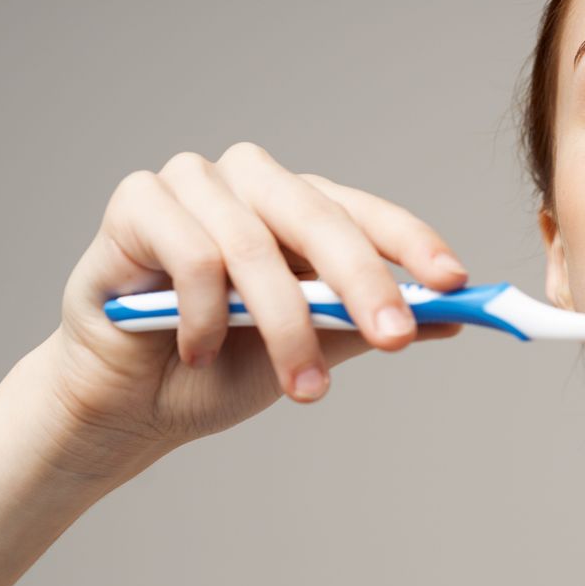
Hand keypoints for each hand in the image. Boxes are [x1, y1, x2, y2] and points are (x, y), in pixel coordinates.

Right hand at [43, 142, 468, 476]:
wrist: (129, 403)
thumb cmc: (220, 368)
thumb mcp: (310, 349)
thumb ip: (367, 325)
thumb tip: (453, 318)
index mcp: (300, 206)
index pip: (367, 212)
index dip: (413, 244)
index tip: (455, 282)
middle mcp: (252, 182)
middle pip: (320, 219)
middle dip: (364, 284)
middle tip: (395, 337)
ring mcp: (193, 182)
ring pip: (256, 247)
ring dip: (284, 327)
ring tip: (300, 388)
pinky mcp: (138, 201)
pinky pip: (192, 255)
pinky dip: (206, 316)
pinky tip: (198, 351)